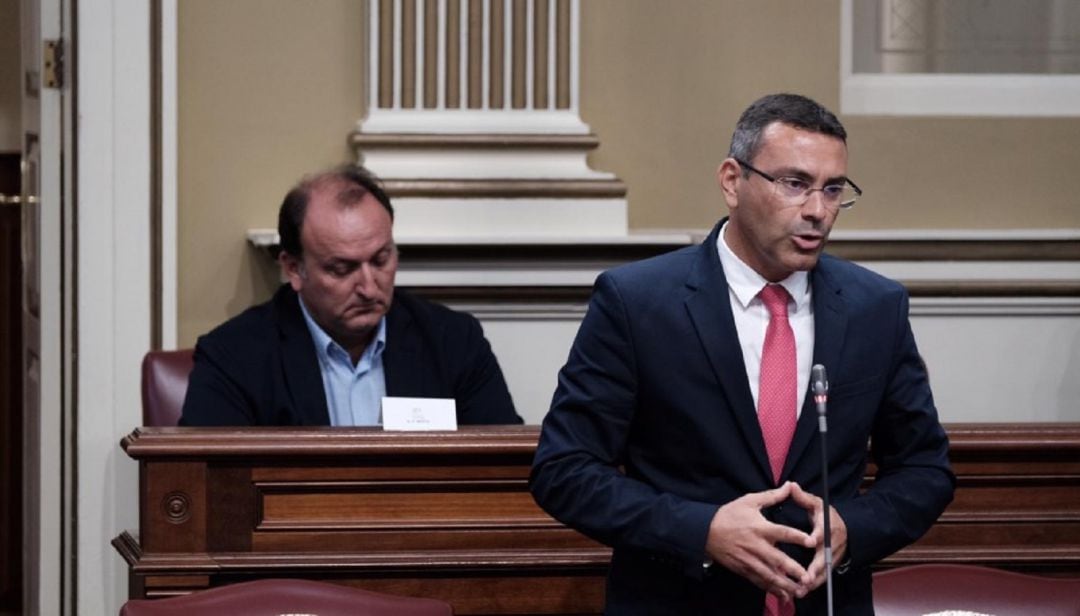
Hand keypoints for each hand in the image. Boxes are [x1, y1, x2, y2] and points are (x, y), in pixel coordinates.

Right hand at [705, 482, 815, 603]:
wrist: (705, 531)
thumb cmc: (729, 515)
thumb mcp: (749, 501)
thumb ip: (772, 496)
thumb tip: (789, 486)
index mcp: (760, 528)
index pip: (782, 532)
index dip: (797, 537)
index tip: (811, 542)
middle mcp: (757, 546)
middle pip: (778, 559)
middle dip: (793, 570)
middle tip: (808, 577)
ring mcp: (750, 560)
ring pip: (770, 575)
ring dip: (785, 584)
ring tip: (800, 591)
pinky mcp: (744, 569)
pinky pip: (760, 581)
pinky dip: (772, 589)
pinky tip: (784, 595)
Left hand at [789, 482, 847, 591]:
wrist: (845, 528)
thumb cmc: (825, 515)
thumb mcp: (816, 504)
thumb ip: (803, 497)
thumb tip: (791, 485)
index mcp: (827, 526)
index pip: (823, 530)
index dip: (818, 535)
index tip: (812, 540)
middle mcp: (831, 543)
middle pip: (825, 556)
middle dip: (816, 567)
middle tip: (805, 577)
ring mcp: (832, 556)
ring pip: (824, 570)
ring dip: (813, 581)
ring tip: (800, 589)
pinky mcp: (830, 565)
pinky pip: (822, 576)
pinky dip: (814, 584)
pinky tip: (801, 592)